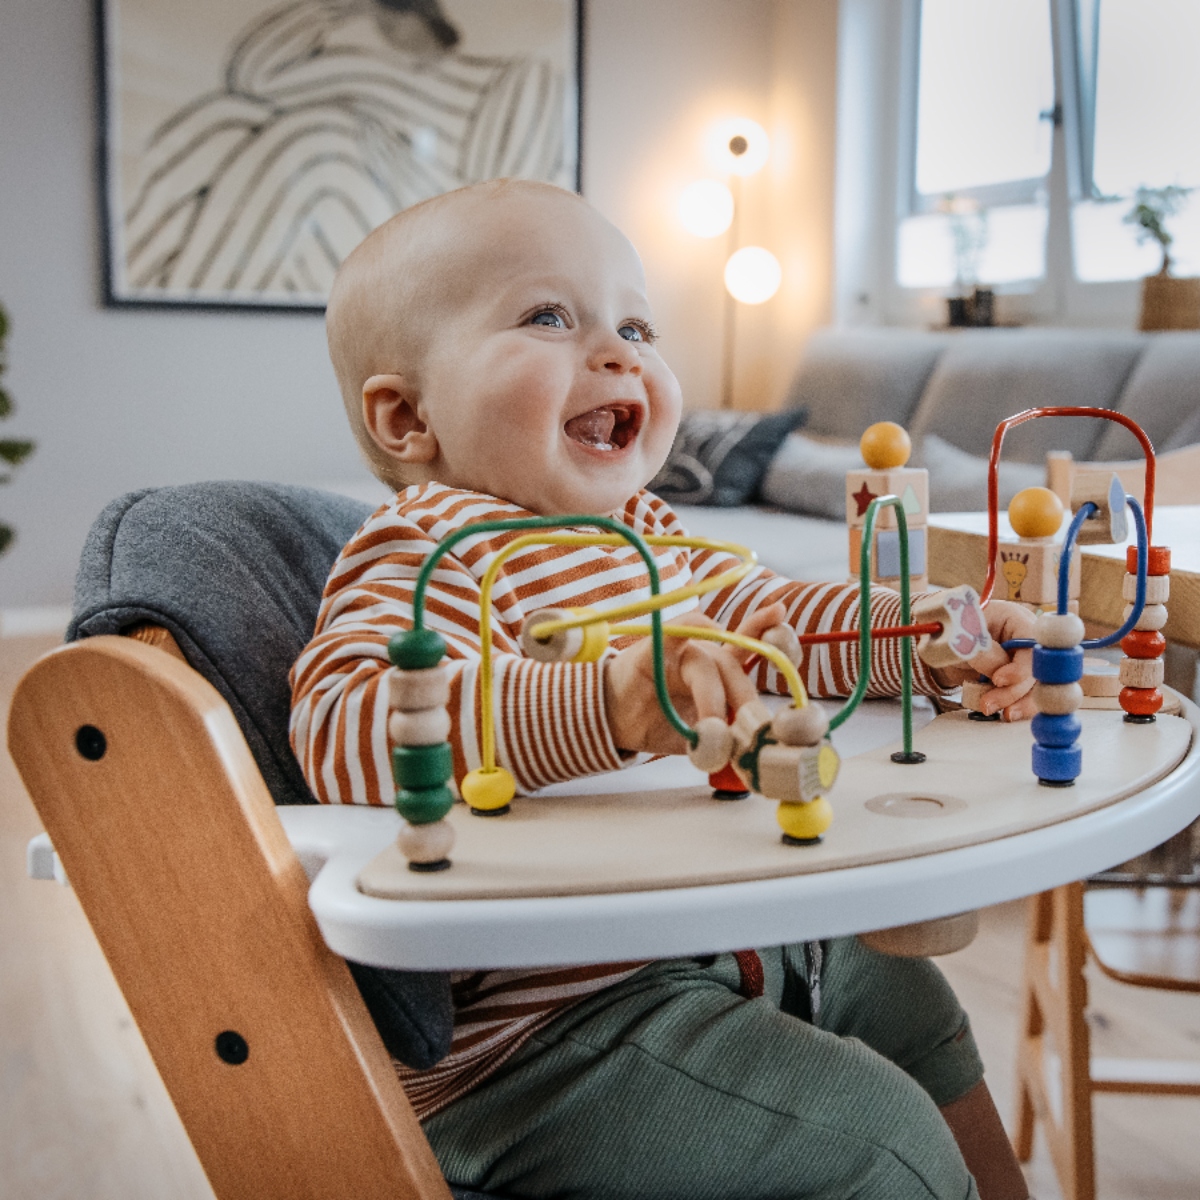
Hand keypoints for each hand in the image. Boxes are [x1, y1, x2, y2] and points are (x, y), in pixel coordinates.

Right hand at [604, 602, 786, 754]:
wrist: (611, 719)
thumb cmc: (656, 721)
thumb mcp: (698, 738)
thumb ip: (723, 743)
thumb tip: (751, 758)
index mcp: (720, 673)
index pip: (753, 652)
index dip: (775, 640)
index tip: (789, 634)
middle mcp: (706, 656)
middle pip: (735, 669)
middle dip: (746, 702)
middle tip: (750, 732)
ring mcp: (682, 650)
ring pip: (709, 664)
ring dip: (712, 699)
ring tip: (709, 730)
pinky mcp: (655, 648)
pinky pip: (678, 633)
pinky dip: (694, 629)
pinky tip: (706, 633)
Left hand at [931, 599, 1036, 720]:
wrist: (946, 645)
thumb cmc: (954, 631)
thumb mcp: (963, 637)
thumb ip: (982, 653)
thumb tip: (998, 674)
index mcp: (1016, 619)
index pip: (1032, 644)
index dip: (1020, 666)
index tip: (998, 680)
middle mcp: (1026, 641)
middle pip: (1036, 670)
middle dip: (1012, 691)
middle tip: (988, 703)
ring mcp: (1026, 661)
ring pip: (1036, 687)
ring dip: (1017, 703)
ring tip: (990, 709)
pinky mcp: (1021, 680)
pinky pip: (1028, 697)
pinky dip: (1017, 707)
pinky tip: (1005, 714)